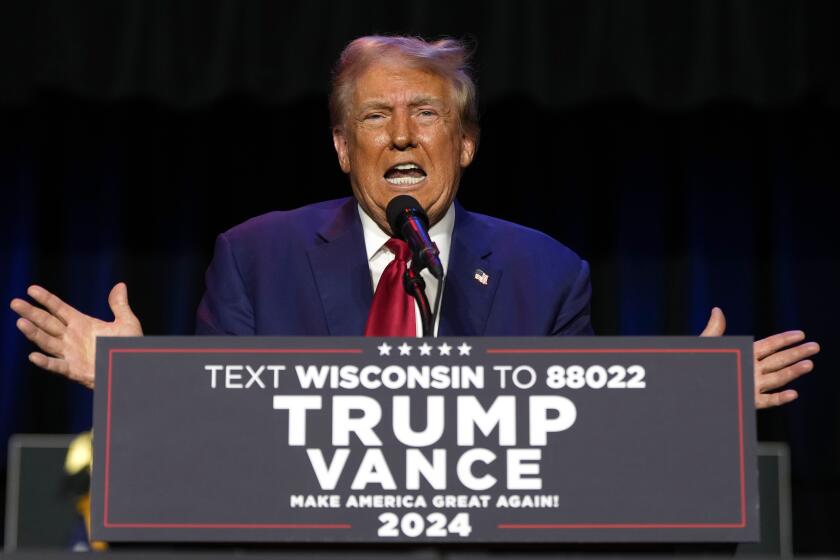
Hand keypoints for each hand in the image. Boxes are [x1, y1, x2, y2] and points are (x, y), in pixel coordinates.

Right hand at [10, 283, 142, 388]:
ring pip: (48, 342)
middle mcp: (72, 337)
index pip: (59, 309)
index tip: (31, 289)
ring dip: (34, 334)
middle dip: (31, 313)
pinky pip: (57, 366)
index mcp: (81, 323)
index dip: (46, 299)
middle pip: (47, 323)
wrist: (133, 368)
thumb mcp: (126, 323)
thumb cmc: (129, 347)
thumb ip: (119, 305)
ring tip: (21, 323)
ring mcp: (71, 354)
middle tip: (14, 303)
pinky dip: (46, 362)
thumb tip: (120, 285)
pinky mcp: (75, 370)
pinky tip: (33, 356)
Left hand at [700, 307, 818, 408]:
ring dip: (793, 372)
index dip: (784, 340)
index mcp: (743, 355)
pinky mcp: (747, 401)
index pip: (768, 346)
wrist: (690, 387)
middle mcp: (750, 370)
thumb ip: (714, 330)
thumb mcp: (706, 346)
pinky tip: (793, 393)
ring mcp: (750, 385)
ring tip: (809, 364)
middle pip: (778, 361)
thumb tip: (717, 310)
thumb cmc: (695, 365)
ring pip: (776, 379)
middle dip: (796, 354)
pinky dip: (779, 398)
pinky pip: (766, 401)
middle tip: (815, 347)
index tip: (801, 334)